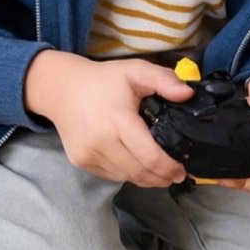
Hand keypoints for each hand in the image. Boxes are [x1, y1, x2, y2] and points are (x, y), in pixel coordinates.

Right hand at [24, 51, 191, 186]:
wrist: (61, 89)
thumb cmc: (103, 80)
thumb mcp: (136, 70)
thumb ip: (165, 80)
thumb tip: (188, 95)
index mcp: (118, 120)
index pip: (149, 156)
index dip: (169, 168)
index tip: (182, 170)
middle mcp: (101, 141)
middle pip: (139, 172)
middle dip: (161, 177)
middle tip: (176, 175)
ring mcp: (88, 154)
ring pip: (125, 177)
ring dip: (145, 179)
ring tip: (160, 174)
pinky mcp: (80, 161)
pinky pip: (110, 175)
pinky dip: (127, 175)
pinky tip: (138, 168)